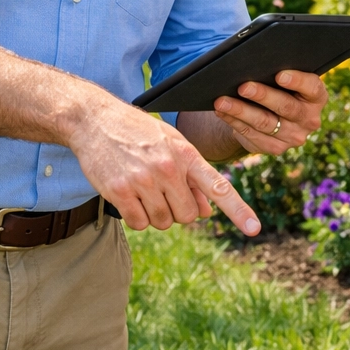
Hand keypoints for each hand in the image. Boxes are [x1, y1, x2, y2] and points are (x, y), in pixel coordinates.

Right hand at [67, 90, 260, 235]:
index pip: (219, 186)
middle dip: (177, 210)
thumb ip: (192, 176)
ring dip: (155, 214)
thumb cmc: (137, 132)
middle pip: (187, 216)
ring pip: (162, 222)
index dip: (238, 210)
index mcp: (186, 154)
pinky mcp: (120, 191)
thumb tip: (206, 211)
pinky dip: (136, 217)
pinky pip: (139, 223)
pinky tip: (129, 195)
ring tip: (143, 188)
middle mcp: (168, 168)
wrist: (95, 119)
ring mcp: (144, 180)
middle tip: (162, 191)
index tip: (254, 229)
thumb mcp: (171, 144)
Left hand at [211, 69, 327, 155]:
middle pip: (286, 106)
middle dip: (262, 95)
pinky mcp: (276, 147)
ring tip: (222, 101)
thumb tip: (254, 61)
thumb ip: (278, 72)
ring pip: (264, 123)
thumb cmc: (279, 87)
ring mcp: (293, 136)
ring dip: (241, 111)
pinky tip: (223, 112)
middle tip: (243, 86)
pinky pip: (252, 135)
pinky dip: (234, 122)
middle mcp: (309, 119)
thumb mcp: (286, 80)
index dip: (297, 81)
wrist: (273, 115)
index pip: (312, 88)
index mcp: (316, 97)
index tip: (279, 74)